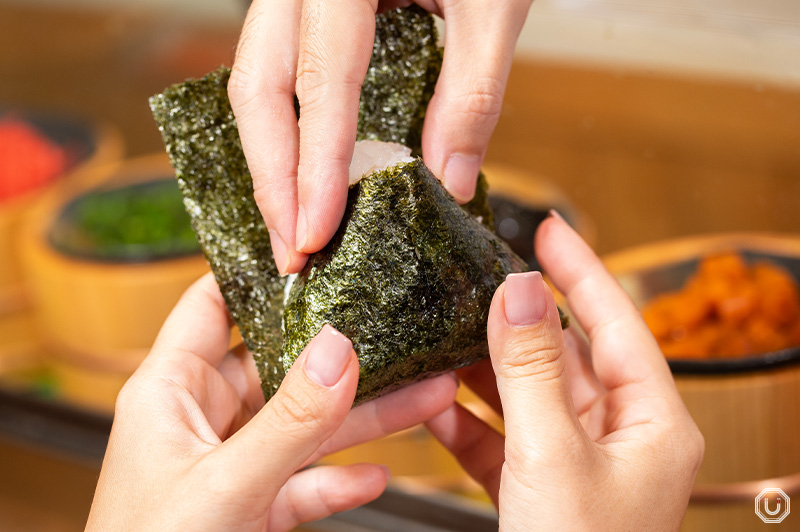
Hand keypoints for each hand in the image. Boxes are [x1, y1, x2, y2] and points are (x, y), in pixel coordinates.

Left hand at [85, 273, 456, 531]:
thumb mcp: (224, 486)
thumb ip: (287, 423)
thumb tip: (338, 350)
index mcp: (170, 392)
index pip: (212, 305)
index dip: (258, 274)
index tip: (316, 252)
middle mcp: (201, 419)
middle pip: (280, 366)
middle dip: (342, 355)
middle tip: (398, 332)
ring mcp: (229, 464)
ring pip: (304, 426)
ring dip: (362, 416)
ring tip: (424, 396)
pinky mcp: (249, 508)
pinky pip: (303, 481)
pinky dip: (339, 479)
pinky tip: (378, 473)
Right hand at [228, 0, 533, 274]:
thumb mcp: (494, 1)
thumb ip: (471, 89)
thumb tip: (448, 182)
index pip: (320, 80)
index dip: (314, 165)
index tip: (314, 235)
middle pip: (257, 87)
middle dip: (271, 178)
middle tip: (292, 251)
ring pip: (255, 82)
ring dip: (269, 162)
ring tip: (292, 228)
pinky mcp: (305, 10)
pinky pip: (278, 74)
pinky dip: (285, 132)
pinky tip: (299, 176)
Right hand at [426, 213, 703, 530]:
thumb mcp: (553, 455)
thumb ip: (530, 369)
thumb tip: (517, 290)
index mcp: (651, 423)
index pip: (615, 323)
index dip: (581, 270)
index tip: (548, 229)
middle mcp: (618, 438)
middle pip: (562, 357)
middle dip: (515, 321)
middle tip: (476, 279)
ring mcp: (575, 464)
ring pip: (525, 397)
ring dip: (482, 370)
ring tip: (443, 333)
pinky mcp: (536, 491)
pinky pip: (499, 441)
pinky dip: (465, 423)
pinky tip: (431, 406)